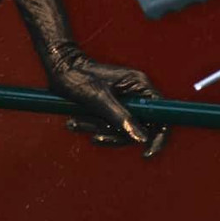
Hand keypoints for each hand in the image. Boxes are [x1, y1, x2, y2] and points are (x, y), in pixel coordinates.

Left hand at [46, 46, 166, 156]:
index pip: (160, 113)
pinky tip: (74, 123)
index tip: (147, 152)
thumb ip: (121, 118)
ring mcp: (123, 100)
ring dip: (98, 130)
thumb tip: (143, 139)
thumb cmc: (78, 77)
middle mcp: (135, 93)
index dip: (159, 135)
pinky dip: (93, 126)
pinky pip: (108, 123)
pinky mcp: (110, 105)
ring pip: (120, 127)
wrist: (58, 67)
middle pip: (140, 125)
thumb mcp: (99, 99)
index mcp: (138, 85)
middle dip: (115, 134)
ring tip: (73, 123)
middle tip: (94, 137)